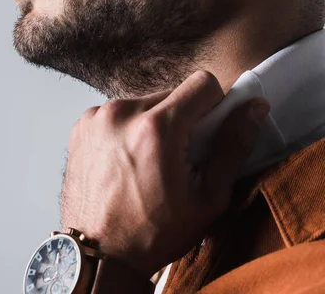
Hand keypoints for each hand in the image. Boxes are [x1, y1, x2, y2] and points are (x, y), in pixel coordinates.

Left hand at [60, 71, 269, 277]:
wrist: (97, 255)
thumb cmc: (153, 234)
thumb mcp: (208, 198)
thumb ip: (233, 146)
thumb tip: (255, 107)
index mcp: (155, 128)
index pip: (202, 82)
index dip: (213, 105)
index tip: (207, 133)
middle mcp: (122, 112)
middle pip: (172, 94)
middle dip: (182, 119)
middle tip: (176, 158)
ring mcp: (98, 116)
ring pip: (145, 102)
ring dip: (153, 123)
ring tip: (147, 162)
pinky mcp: (83, 123)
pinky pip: (119, 112)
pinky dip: (128, 129)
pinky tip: (125, 161)